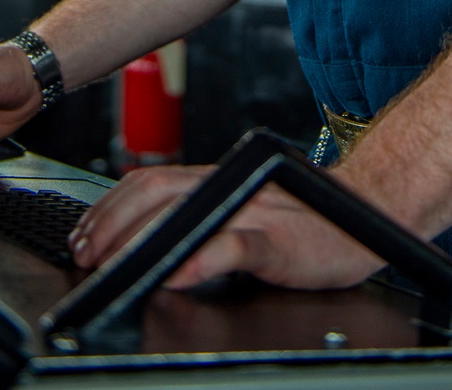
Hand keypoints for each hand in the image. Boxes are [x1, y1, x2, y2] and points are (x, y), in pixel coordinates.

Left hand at [70, 164, 381, 290]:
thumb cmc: (307, 216)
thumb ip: (202, 211)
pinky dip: (200, 258)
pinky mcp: (276, 241)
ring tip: (113, 263)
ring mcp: (251, 211)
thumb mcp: (244, 205)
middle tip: (85, 255)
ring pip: (183, 214)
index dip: (108, 208)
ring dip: (139, 240)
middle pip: (154, 193)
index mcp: (217, 177)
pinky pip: (232, 245)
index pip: (149, 181)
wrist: (367, 213)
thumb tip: (145, 233)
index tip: (83, 235)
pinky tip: (178, 273)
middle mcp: (228, 185)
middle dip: (109, 225)